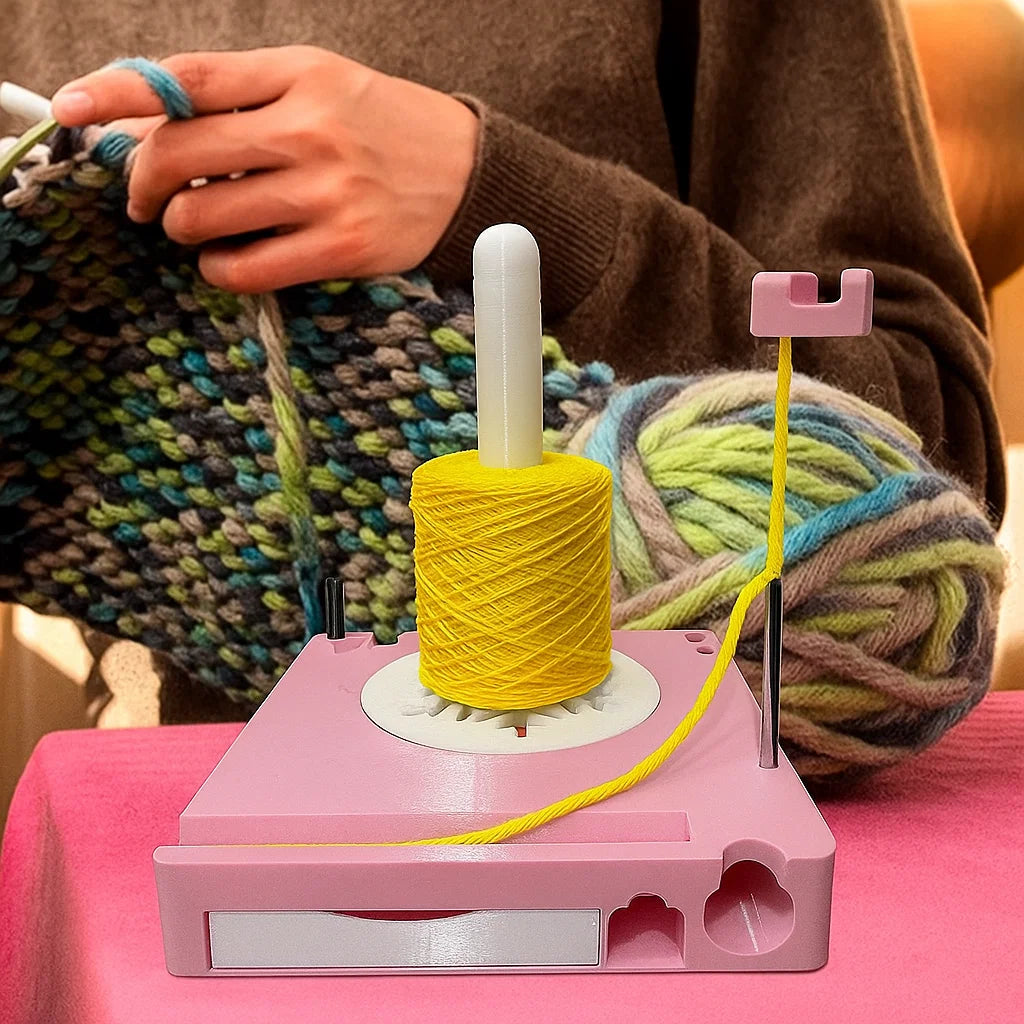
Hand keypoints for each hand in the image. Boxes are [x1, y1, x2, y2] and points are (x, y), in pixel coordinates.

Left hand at [51, 47, 479, 291]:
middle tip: (149, 200)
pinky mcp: (342, 248)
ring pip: (205, 217)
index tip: (74, 108)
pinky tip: (228, 260)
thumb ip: (243, 95)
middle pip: (181, 155)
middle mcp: (309, 130)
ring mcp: (326, 193)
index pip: (188, 81)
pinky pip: (247, 268)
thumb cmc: (384, 127)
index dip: (119, 93)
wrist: (470, 173)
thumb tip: (154, 124)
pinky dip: (219, 269)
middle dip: (145, 183)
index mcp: (298, 76)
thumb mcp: (320, 82)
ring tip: (199, 228)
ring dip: (183, 228)